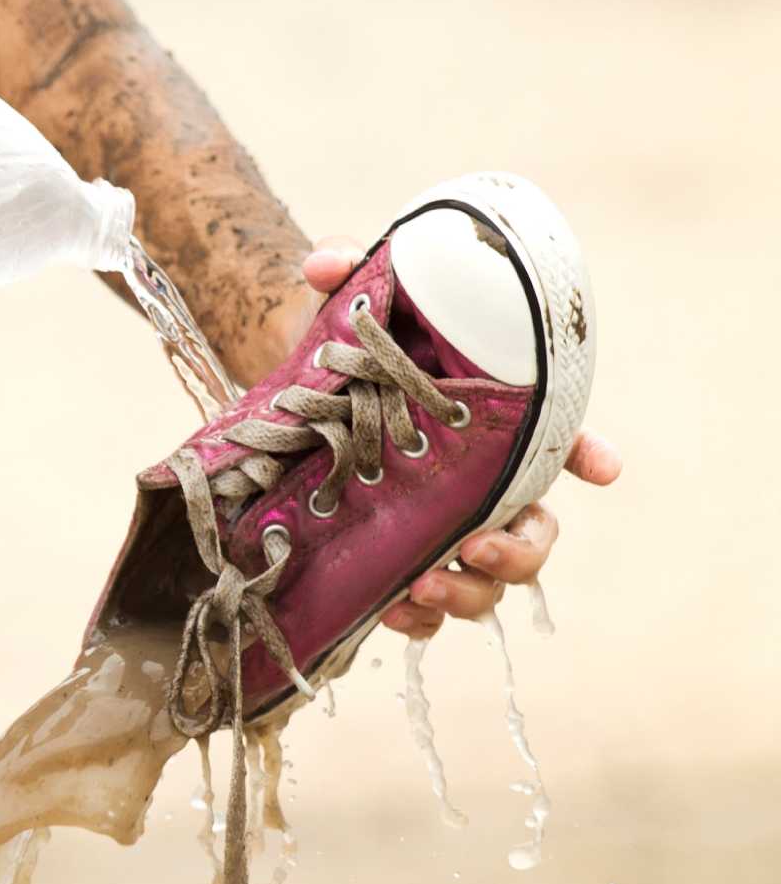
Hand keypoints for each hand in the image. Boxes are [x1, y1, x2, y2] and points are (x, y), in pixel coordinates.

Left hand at [297, 245, 621, 639]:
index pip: (561, 442)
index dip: (587, 455)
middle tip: (475, 548)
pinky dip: (417, 621)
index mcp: (492, 430)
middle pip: (534, 535)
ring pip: (486, 584)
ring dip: (468, 597)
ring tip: (423, 588)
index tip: (601, 467)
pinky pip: (424, 612)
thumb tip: (327, 261)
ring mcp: (438, 530)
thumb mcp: (345, 309)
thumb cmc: (340, 351)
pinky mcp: (391, 562)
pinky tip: (391, 610)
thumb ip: (348, 270)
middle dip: (518, 553)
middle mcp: (478, 487)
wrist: (282, 400)